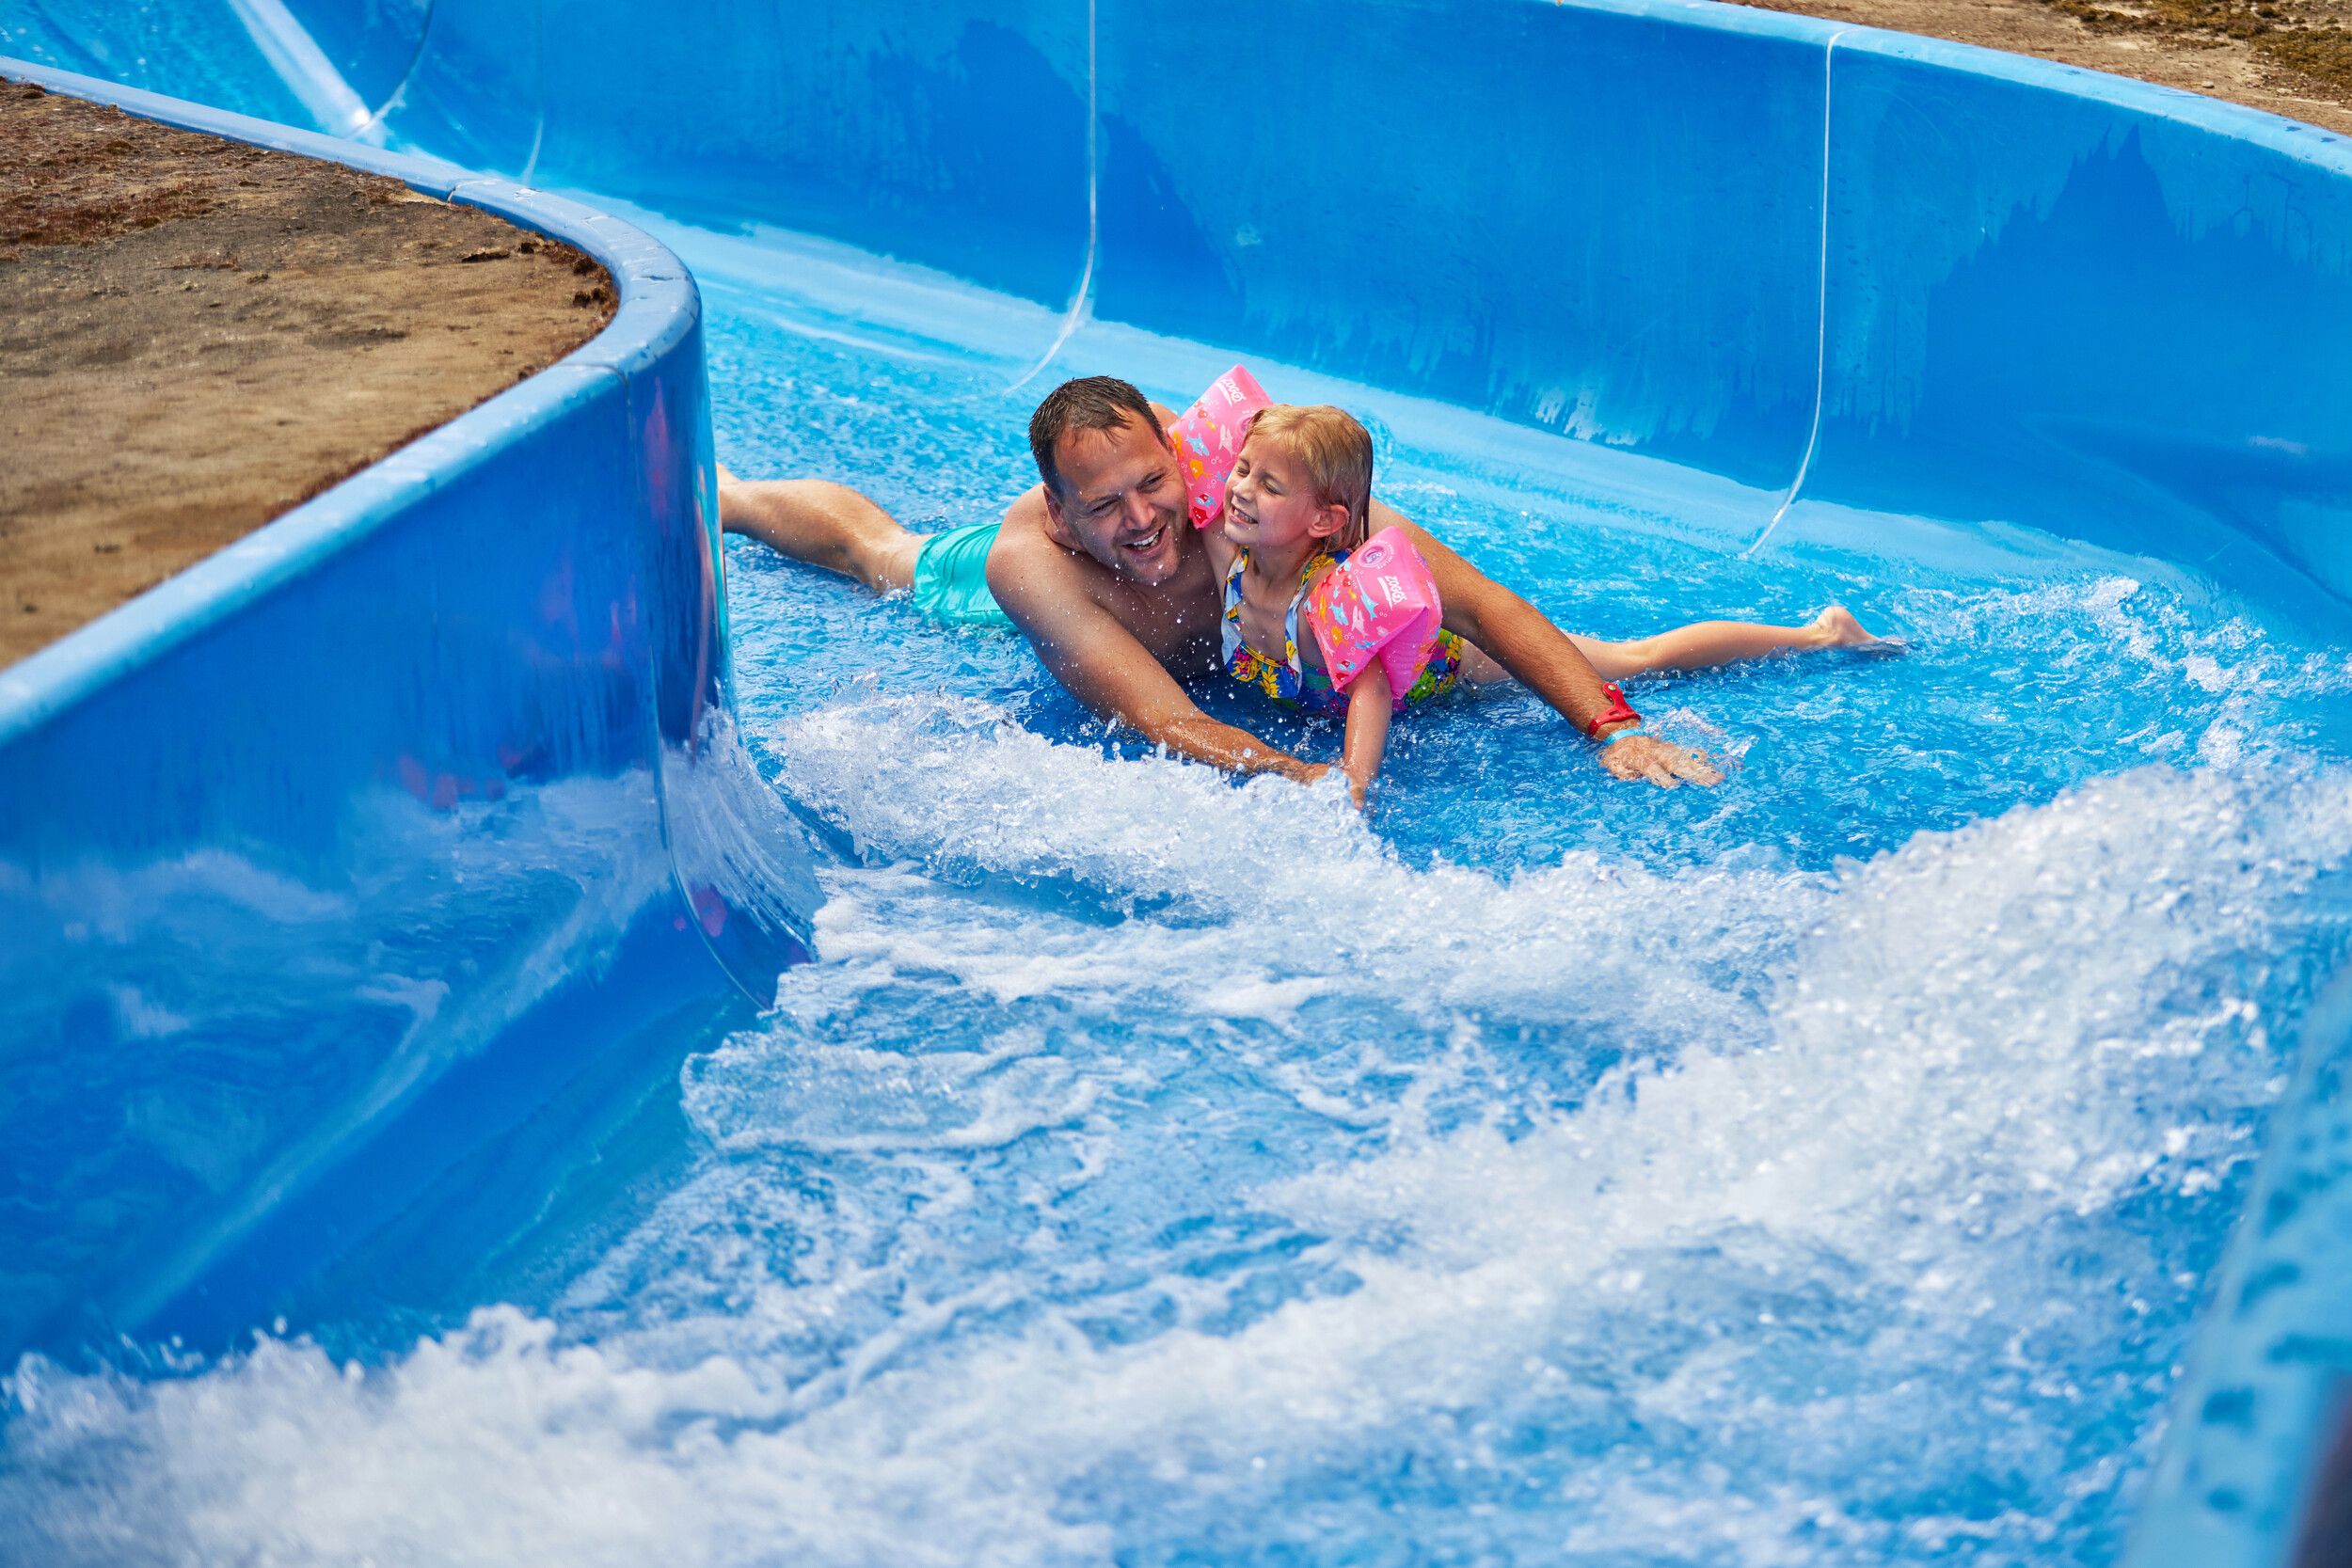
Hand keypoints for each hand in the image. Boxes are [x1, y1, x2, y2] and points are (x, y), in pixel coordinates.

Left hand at [1598, 732, 1720, 787]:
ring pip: (1686, 759)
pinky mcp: (1672, 749)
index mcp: (1641, 758)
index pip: (1653, 768)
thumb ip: (1621, 771)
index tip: (1672, 785)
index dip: (1661, 776)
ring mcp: (1667, 750)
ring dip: (1702, 768)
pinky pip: (1687, 753)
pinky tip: (1713, 766)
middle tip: (1709, 782)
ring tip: (1717, 777)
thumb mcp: (1612, 763)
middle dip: (1693, 773)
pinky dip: (1700, 758)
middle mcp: (1658, 753)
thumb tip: (1632, 777)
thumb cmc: (1618, 754)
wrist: (1623, 732)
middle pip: (1677, 764)